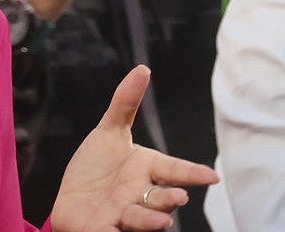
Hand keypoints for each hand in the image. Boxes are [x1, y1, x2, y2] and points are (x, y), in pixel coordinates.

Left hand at [51, 65, 218, 231]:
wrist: (72, 200)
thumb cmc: (97, 168)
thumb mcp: (109, 133)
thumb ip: (125, 103)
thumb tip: (143, 69)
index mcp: (147, 170)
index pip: (174, 170)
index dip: (192, 173)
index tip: (212, 177)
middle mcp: (140, 195)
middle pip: (161, 198)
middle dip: (170, 198)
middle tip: (179, 196)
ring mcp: (125, 215)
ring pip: (143, 219)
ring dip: (152, 220)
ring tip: (162, 221)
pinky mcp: (105, 230)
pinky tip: (121, 226)